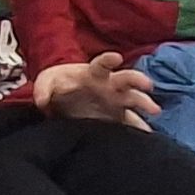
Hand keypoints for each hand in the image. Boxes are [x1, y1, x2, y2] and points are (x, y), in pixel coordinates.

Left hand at [34, 53, 163, 126]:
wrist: (65, 98)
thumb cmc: (59, 84)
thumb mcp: (47, 82)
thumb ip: (43, 88)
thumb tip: (40, 100)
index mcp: (94, 74)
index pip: (102, 64)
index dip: (109, 60)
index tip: (116, 58)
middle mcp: (110, 85)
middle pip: (126, 79)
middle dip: (137, 81)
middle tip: (148, 85)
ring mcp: (116, 102)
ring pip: (134, 100)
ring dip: (145, 104)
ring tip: (155, 111)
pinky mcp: (117, 118)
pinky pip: (131, 122)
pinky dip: (139, 128)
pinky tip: (147, 136)